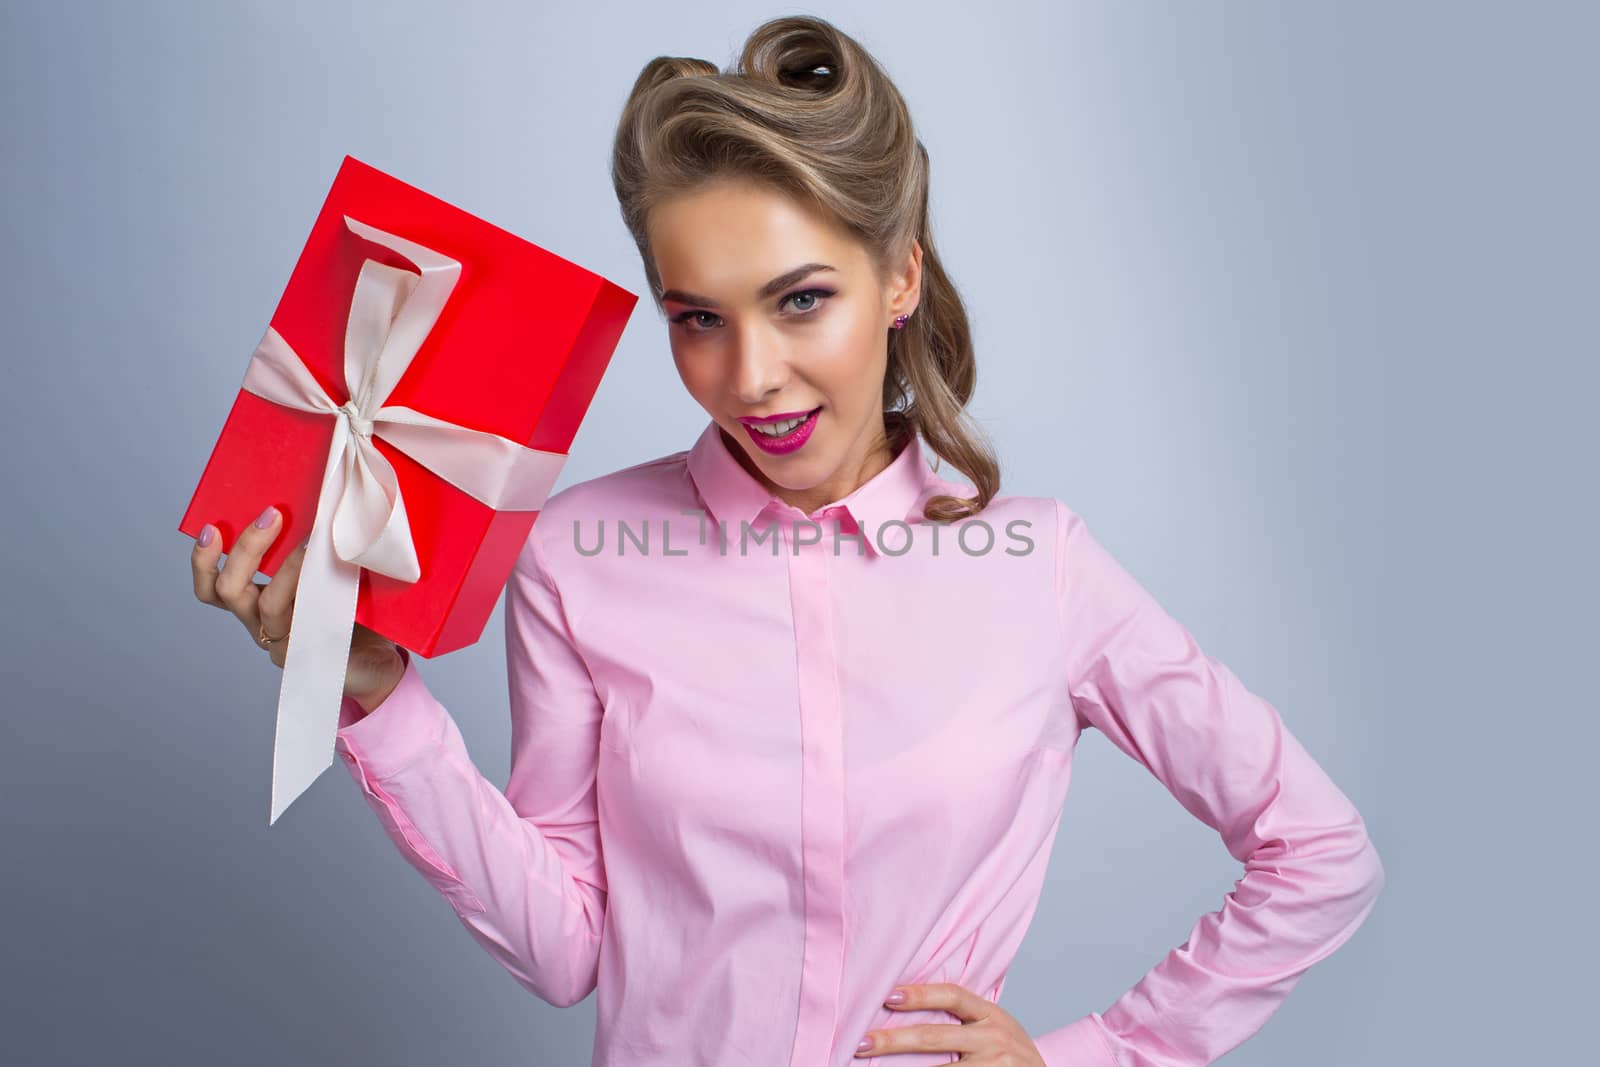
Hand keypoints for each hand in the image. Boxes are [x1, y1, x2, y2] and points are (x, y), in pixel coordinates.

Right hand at [190, 504, 404, 711]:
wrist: (381, 665)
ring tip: (311, 542)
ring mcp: (284, 642)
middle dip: (246, 548)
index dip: (204, 560)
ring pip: (267, 605)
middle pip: (229, 591)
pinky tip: (332, 575)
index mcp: (259, 604)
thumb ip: (315, 552)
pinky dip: (315, 596)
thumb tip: (322, 504)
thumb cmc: (354, 616)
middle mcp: (264, 624)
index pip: (214, 587)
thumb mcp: (328, 577)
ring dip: (287, 568)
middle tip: (272, 515)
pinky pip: (303, 624)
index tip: (211, 527)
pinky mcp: (309, 656)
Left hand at [854, 982, 1044, 1063]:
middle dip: (893, 1041)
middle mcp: (994, 1039)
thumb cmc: (1011, 1054)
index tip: (888, 996)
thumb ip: (965, 1018)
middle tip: (861, 1044)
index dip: (920, 994)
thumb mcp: (996, 1027)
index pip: (953, 996)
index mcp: (992, 1015)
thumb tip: (906, 1005)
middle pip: (934, 1037)